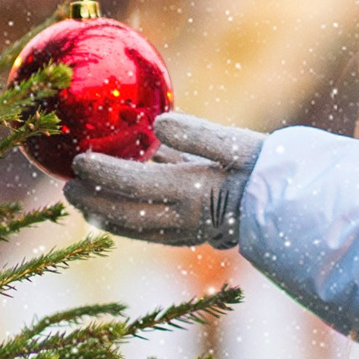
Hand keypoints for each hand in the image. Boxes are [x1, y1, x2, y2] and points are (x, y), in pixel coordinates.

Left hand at [64, 113, 262, 250]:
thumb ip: (198, 135)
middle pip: (125, 215)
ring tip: (82, 201)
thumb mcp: (237, 145)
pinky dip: (124, 221)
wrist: (291, 211)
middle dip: (93, 202)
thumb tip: (158, 124)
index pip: (135, 184)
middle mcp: (182, 218)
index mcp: (192, 192)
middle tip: (67, 187)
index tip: (79, 160)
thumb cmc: (266, 171)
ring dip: (104, 216)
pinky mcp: (188, 234)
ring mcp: (183, 231)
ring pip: (132, 228)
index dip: (104, 173)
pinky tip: (114, 210)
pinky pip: (146, 230)